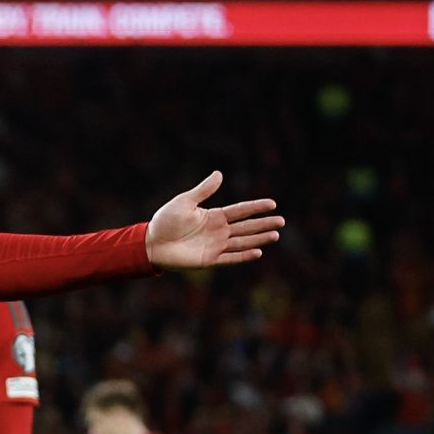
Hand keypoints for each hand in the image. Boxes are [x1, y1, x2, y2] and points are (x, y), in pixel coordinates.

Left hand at [147, 171, 280, 270]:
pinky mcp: (209, 260)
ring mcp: (215, 246)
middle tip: (282, 221)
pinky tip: (258, 252)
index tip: (272, 203)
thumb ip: (203, 190)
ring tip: (276, 235)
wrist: (151, 243)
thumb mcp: (185, 202)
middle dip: (263, 223)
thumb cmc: (165, 221)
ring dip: (259, 239)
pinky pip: (230, 258)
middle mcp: (218, 231)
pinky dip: (243, 256)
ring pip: (242, 242)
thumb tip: (220, 174)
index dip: (256, 207)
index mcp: (214, 216)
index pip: (240, 210)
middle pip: (246, 226)